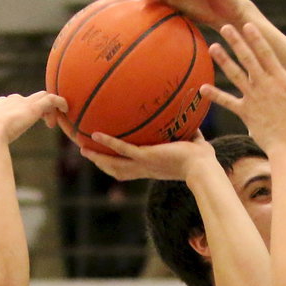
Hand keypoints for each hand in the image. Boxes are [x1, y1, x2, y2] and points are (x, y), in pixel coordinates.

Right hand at [0, 91, 66, 143]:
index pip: (12, 102)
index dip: (22, 110)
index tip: (25, 123)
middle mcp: (10, 101)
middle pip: (28, 98)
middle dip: (37, 109)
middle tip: (45, 124)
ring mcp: (22, 103)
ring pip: (41, 97)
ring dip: (49, 109)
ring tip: (51, 124)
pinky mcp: (33, 107)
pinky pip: (51, 99)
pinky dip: (60, 102)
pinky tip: (66, 109)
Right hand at [81, 133, 214, 183]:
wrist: (203, 166)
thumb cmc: (203, 159)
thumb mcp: (192, 142)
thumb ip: (187, 131)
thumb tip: (191, 115)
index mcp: (153, 168)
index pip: (132, 168)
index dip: (119, 164)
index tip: (109, 158)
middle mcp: (145, 168)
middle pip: (117, 170)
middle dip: (102, 163)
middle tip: (87, 153)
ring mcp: (144, 164)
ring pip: (114, 164)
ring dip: (98, 157)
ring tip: (82, 147)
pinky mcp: (145, 157)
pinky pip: (122, 149)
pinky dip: (108, 142)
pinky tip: (95, 134)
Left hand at [205, 23, 285, 154]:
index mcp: (281, 79)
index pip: (266, 53)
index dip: (256, 37)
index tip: (247, 24)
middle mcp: (264, 85)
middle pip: (248, 58)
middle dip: (236, 41)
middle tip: (225, 27)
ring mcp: (253, 98)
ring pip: (235, 75)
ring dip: (223, 60)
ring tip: (212, 46)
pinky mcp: (245, 113)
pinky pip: (227, 102)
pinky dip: (215, 95)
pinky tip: (202, 88)